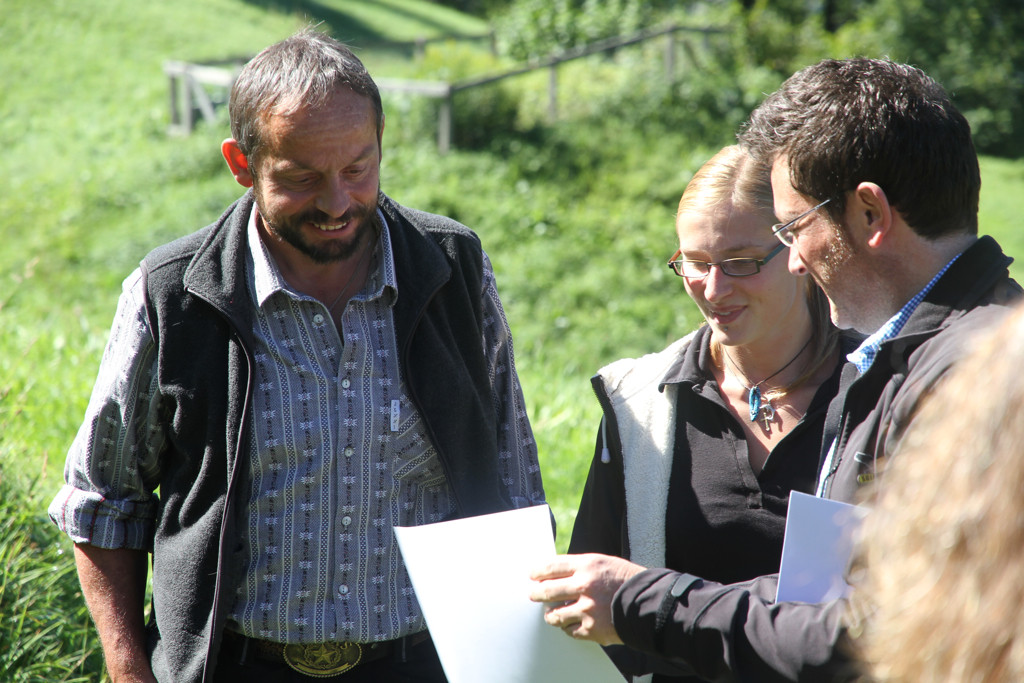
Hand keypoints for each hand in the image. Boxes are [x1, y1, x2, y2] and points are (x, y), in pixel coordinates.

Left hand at [528, 553, 644, 644]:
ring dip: (551, 614)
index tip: (532, 575)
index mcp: (587, 566)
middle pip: (547, 591)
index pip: (551, 567)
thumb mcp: (603, 563)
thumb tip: (554, 574)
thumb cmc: (625, 580)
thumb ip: (580, 568)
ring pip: (555, 615)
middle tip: (533, 594)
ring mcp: (587, 609)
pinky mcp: (592, 629)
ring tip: (552, 613)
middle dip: (536, 593)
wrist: (648, 603)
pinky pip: (569, 630)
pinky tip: (571, 623)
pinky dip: (568, 627)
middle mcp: (584, 586)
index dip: (537, 572)